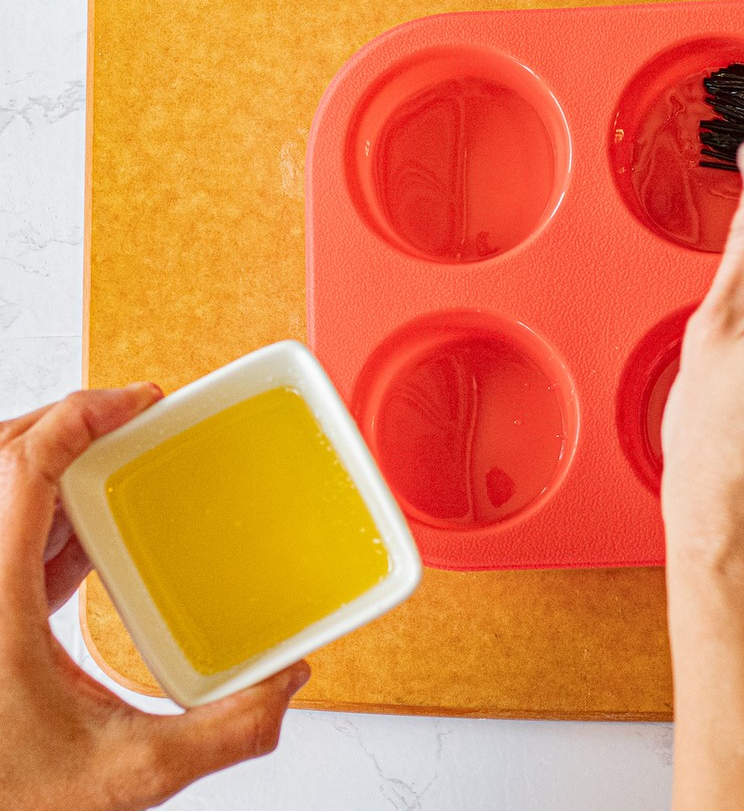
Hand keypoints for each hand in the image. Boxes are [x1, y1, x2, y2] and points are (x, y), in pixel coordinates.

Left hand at [0, 385, 309, 810]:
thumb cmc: (9, 805)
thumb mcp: (130, 775)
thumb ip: (225, 731)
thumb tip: (285, 685)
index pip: (21, 466)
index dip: (81, 415)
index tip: (140, 401)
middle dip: (65, 420)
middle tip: (132, 415)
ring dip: (49, 462)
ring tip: (115, 459)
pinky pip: (1, 531)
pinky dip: (41, 510)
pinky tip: (87, 536)